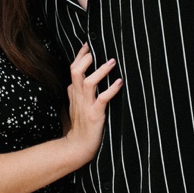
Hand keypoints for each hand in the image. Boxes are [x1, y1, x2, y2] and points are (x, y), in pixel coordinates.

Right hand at [65, 44, 121, 161]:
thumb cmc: (79, 127)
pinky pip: (102, 99)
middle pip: (76, 72)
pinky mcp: (95, 115)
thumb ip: (74, 94)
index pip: (73, 69)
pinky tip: (120, 82)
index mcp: (73, 93)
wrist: (77, 147)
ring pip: (88, 82)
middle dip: (85, 58)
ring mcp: (86, 106)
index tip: (88, 45)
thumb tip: (74, 82)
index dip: (80, 56)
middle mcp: (78, 97)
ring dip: (100, 71)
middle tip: (96, 49)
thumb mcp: (74, 107)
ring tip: (112, 62)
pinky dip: (111, 89)